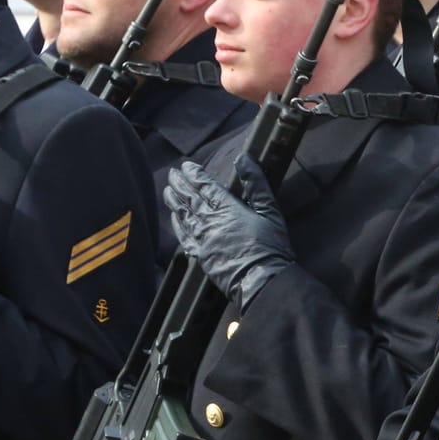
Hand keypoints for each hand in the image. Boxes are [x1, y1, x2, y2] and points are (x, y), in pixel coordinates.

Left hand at [165, 153, 292, 304]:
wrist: (262, 281)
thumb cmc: (271, 247)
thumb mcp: (270, 211)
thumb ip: (256, 184)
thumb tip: (243, 158)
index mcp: (227, 208)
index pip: (206, 186)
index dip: (195, 174)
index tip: (187, 165)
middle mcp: (210, 221)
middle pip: (190, 198)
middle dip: (180, 184)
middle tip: (172, 173)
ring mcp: (203, 239)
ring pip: (183, 215)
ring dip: (174, 201)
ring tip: (167, 190)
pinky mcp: (201, 256)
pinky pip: (183, 237)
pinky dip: (177, 226)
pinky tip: (174, 219)